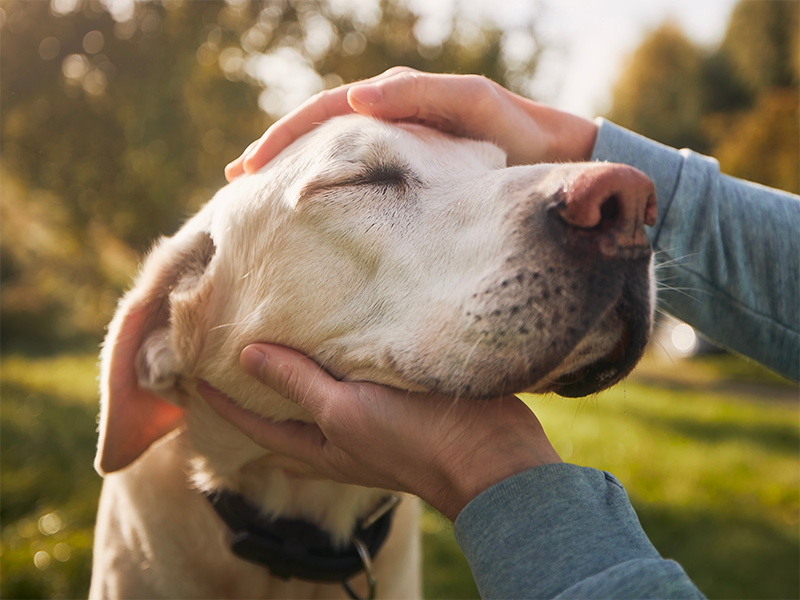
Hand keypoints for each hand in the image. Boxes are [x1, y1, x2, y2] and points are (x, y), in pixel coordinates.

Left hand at [197, 344, 561, 520]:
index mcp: (320, 446)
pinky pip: (357, 375)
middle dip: (257, 391)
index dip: (223, 403)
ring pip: (321, 392)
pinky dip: (339, 357)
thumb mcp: (344, 411)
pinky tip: (339, 332)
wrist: (488, 453)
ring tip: (278, 340)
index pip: (256, 425)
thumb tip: (247, 357)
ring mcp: (370, 418)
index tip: (194, 375)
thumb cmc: (411, 440)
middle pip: (285, 413)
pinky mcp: (399, 397)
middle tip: (231, 358)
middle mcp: (339, 435)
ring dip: (298, 371)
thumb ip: (299, 384)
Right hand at [225, 67, 598, 180]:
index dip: (284, 138)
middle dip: (275, 154)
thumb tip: (359, 100)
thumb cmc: (518, 132)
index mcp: (396, 100)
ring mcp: (398, 147)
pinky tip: (310, 210)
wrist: (554, 158)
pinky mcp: (411, 175)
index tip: (249, 168)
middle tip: (235, 184)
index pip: (325, 114)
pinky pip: (358, 177)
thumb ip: (423, 97)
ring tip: (258, 198)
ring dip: (295, 172)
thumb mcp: (474, 106)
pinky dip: (328, 187)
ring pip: (333, 156)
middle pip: (318, 132)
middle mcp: (390, 119)